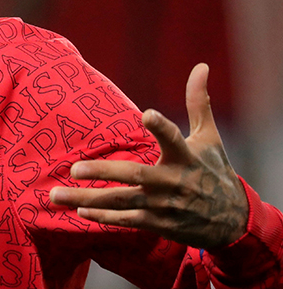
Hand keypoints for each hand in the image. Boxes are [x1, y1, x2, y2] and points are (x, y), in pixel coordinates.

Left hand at [50, 63, 247, 248]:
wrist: (233, 221)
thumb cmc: (214, 170)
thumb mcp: (209, 137)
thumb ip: (198, 102)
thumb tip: (201, 65)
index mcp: (185, 156)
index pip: (173, 138)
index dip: (162, 127)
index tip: (147, 114)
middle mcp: (172, 181)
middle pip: (134, 175)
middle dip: (103, 171)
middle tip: (73, 168)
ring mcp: (164, 205)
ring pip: (121, 201)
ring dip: (88, 199)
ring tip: (56, 195)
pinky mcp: (158, 223)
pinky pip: (127, 220)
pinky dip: (104, 217)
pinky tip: (79, 211)